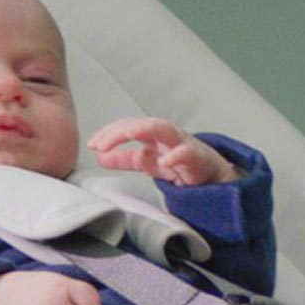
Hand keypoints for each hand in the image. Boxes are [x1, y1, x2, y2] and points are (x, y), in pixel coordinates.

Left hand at [88, 116, 239, 185]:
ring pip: (164, 130)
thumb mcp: (147, 163)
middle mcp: (166, 136)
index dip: (109, 134)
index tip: (91, 144)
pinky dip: (176, 155)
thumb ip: (125, 159)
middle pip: (141, 125)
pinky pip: (188, 154)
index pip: (128, 127)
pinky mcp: (198, 158)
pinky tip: (165, 161)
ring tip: (128, 134)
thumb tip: (99, 157)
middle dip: (119, 132)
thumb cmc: (180, 167)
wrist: (213, 179)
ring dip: (145, 129)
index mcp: (153, 137)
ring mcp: (183, 144)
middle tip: (99, 143)